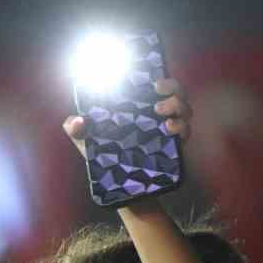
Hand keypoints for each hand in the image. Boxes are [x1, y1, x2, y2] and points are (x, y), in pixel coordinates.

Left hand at [62, 76, 191, 159]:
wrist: (118, 183)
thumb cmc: (102, 154)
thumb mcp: (86, 139)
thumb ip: (76, 128)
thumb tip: (78, 121)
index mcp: (138, 104)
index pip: (156, 84)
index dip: (162, 78)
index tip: (155, 81)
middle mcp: (156, 113)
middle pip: (176, 91)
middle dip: (173, 88)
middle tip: (157, 97)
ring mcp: (168, 127)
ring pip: (185, 108)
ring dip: (178, 106)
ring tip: (162, 118)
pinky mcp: (175, 145)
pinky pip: (186, 130)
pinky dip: (182, 127)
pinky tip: (170, 129)